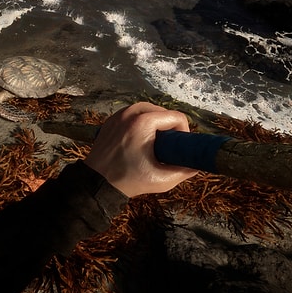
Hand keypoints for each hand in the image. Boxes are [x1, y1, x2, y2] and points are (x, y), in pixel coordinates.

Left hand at [83, 102, 197, 196]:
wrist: (96, 182)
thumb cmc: (127, 180)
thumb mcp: (161, 180)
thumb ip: (183, 171)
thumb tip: (196, 165)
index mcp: (143, 122)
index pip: (176, 117)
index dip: (184, 132)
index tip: (179, 148)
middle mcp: (130, 113)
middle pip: (162, 111)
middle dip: (169, 127)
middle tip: (167, 147)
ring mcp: (119, 115)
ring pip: (148, 110)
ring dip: (156, 123)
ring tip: (155, 143)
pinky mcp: (111, 120)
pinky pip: (133, 115)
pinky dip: (141, 123)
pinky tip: (140, 140)